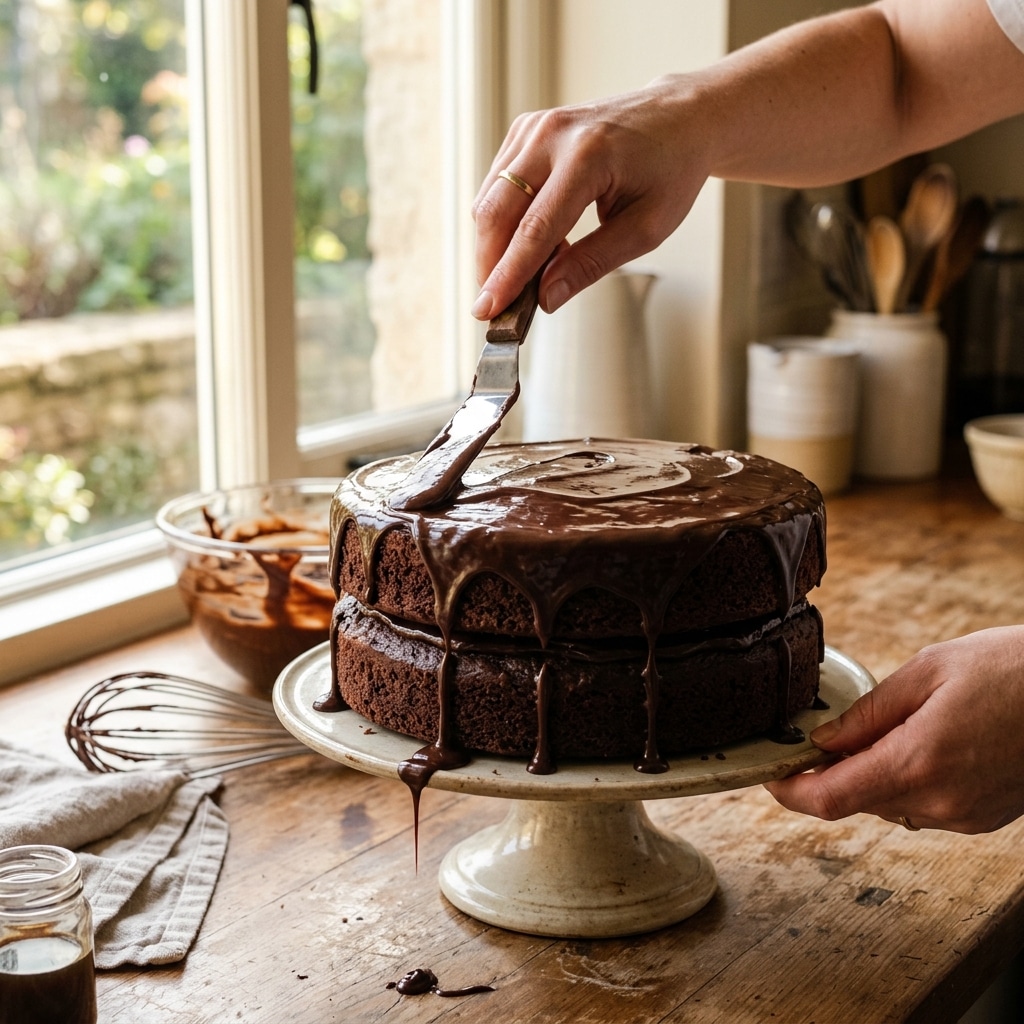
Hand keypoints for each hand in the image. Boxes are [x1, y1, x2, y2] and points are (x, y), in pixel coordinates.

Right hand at [470, 76, 706, 318]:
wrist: (679, 117)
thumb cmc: (670, 171)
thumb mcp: (646, 229)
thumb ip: (592, 263)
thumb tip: (545, 298)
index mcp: (588, 156)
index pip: (534, 229)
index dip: (507, 276)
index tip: (488, 311)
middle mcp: (552, 134)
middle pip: (496, 212)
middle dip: (490, 265)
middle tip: (498, 306)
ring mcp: (534, 127)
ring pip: (489, 200)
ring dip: (496, 246)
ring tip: (529, 272)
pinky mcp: (526, 131)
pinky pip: (497, 186)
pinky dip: (505, 222)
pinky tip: (535, 240)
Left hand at [764, 626, 1023, 833]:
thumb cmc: (1013, 670)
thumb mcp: (928, 672)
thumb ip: (868, 713)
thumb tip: (822, 739)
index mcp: (917, 764)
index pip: (829, 799)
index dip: (789, 792)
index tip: (768, 774)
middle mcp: (939, 802)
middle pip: (856, 800)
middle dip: (832, 771)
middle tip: (820, 732)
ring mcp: (965, 816)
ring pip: (888, 803)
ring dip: (870, 774)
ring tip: (881, 727)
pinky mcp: (983, 818)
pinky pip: (922, 805)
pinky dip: (905, 779)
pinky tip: (920, 742)